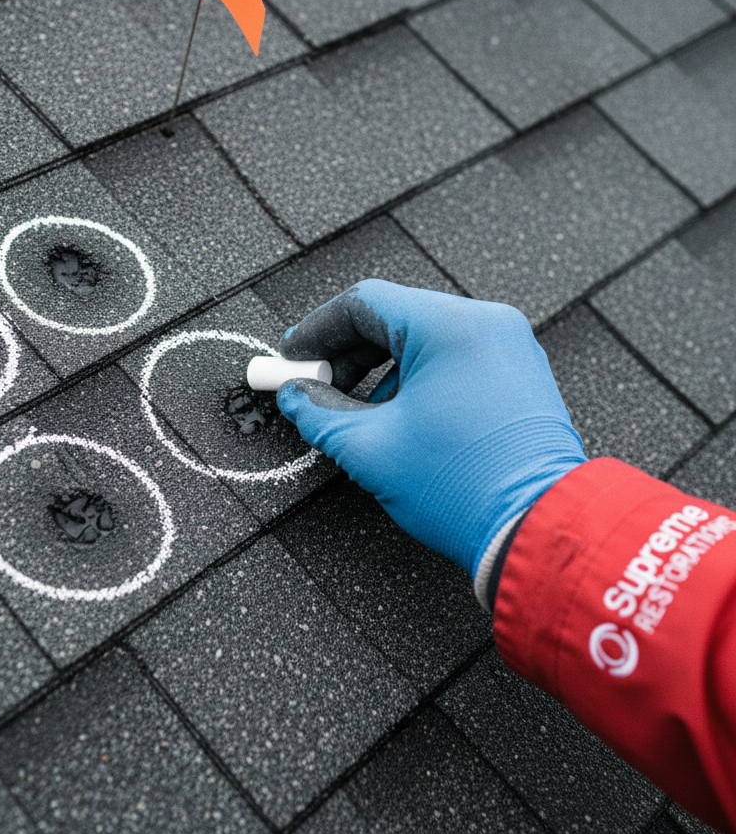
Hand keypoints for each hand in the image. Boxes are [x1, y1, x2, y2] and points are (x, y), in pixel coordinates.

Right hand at [276, 280, 585, 577]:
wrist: (541, 530)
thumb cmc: (459, 486)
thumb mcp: (369, 447)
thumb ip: (318, 412)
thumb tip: (294, 396)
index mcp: (448, 326)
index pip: (363, 303)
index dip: (317, 330)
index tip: (292, 359)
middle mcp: (484, 323)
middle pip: (395, 317)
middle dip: (347, 355)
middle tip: (316, 390)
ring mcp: (509, 346)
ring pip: (424, 340)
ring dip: (381, 372)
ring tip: (359, 417)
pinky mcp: (521, 374)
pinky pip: (455, 359)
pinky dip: (418, 380)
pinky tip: (400, 421)